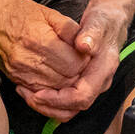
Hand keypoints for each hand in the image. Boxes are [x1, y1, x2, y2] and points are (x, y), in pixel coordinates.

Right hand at [0, 0, 87, 95]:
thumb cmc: (18, 11)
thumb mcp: (49, 13)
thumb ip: (70, 30)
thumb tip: (86, 46)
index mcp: (40, 41)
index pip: (74, 65)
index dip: (84, 62)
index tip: (85, 55)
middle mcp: (29, 60)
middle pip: (66, 81)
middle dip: (78, 75)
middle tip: (79, 64)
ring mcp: (20, 73)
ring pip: (54, 90)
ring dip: (66, 84)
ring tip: (68, 70)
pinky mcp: (14, 79)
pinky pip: (39, 93)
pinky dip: (51, 89)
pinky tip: (55, 78)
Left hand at [16, 0, 134, 121]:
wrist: (109, 24)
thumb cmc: (102, 23)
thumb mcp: (98, 23)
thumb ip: (91, 34)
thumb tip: (84, 46)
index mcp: (103, 71)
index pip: (82, 96)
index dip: (59, 99)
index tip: (38, 93)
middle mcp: (98, 84)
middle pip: (73, 108)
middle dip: (48, 105)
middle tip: (26, 95)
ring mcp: (90, 86)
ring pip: (68, 110)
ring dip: (46, 107)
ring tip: (26, 94)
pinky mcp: (81, 86)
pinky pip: (64, 104)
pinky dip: (48, 101)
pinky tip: (33, 90)